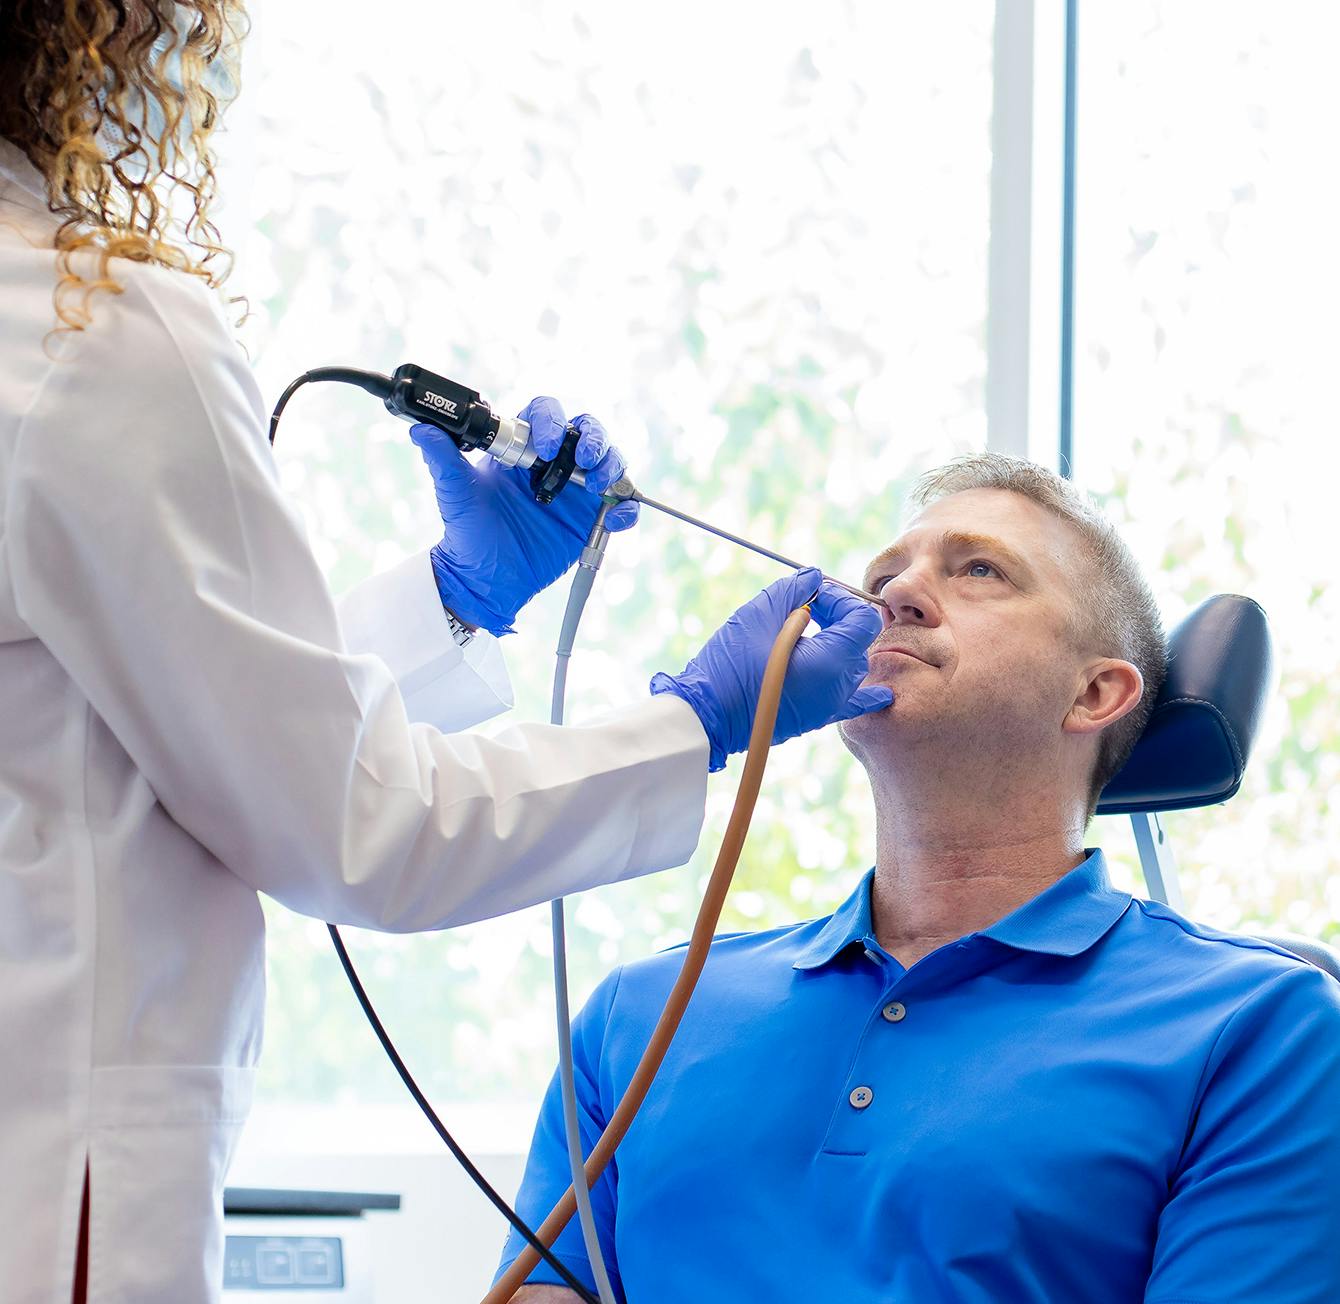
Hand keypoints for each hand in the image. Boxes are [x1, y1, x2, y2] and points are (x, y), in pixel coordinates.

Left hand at [411, 398, 638, 634]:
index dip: (552, 421)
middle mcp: (554, 464)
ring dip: (612, 467)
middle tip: (584, 460)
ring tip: (596, 488)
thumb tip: (422, 430)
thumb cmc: (468, 532)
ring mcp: (575, 491)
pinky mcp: (590, 520)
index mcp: (523, 449)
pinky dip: (626, 509)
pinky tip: (617, 518)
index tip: (546, 444)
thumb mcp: (455, 496)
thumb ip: (444, 462)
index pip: (546, 415)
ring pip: (610, 462)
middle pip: (587, 432)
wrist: (484, 580)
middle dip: (594, 439)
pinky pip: (620, 507)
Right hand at [651, 567, 892, 770]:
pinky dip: (868, 695)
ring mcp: (831, 705)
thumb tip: (814, 577)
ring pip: (853, 663)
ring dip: (838, 643)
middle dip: (835, 617)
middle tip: (801, 610)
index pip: (860, 617)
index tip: (809, 598)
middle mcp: (840, 685)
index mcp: (831, 659)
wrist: (709, 717)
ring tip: (805, 636)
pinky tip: (883, 694)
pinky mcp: (818, 717)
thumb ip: (792, 590)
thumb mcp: (758, 615)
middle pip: (857, 639)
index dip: (839, 599)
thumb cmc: (730, 666)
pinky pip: (854, 704)